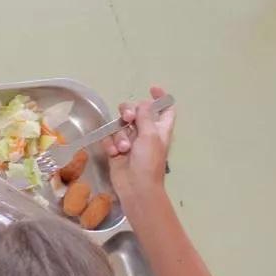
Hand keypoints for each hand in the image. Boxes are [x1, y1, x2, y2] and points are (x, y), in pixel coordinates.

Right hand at [105, 85, 175, 203]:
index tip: (151, 89)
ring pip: (120, 125)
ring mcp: (130, 141)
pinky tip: (114, 154)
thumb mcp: (150, 135)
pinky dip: (111, 145)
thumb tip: (141, 103)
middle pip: (136, 111)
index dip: (160, 97)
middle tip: (128, 118)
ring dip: (120, 135)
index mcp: (160, 128)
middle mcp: (145, 132)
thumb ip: (145, 116)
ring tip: (123, 148)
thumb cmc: (148, 161)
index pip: (165, 108)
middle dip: (129, 112)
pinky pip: (109, 139)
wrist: (136, 186)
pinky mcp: (116, 150)